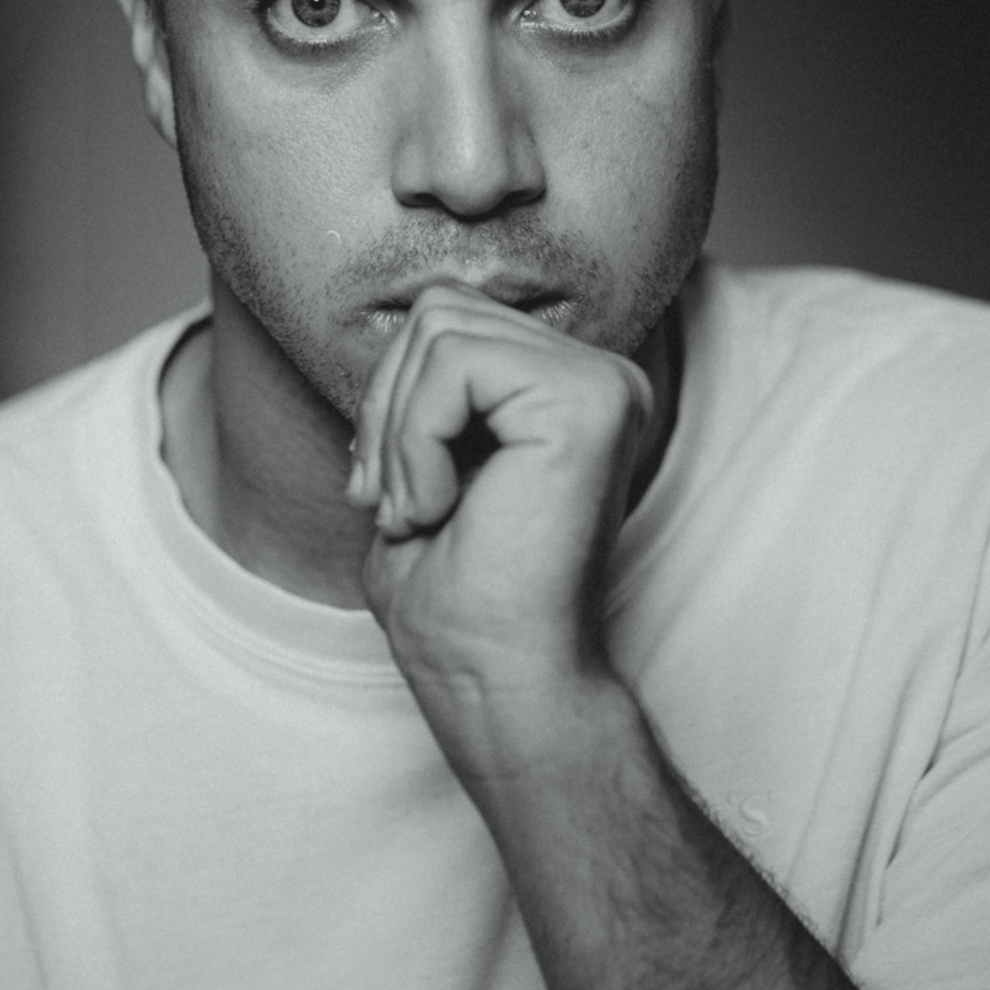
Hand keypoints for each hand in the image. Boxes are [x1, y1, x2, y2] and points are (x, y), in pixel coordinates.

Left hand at [346, 282, 651, 768]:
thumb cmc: (458, 604)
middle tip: (399, 505)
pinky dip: (417, 442)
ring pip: (439, 327)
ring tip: (423, 511)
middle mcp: (598, 376)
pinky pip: (453, 364)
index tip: (388, 494)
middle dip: (387, 407)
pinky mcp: (587, 403)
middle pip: (439, 308)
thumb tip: (403, 327)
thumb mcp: (421, 471)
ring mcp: (602, 383)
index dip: (393, 398)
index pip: (448, 317)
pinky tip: (443, 510)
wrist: (499, 681)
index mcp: (567, 390)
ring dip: (399, 432)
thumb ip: (424, 392)